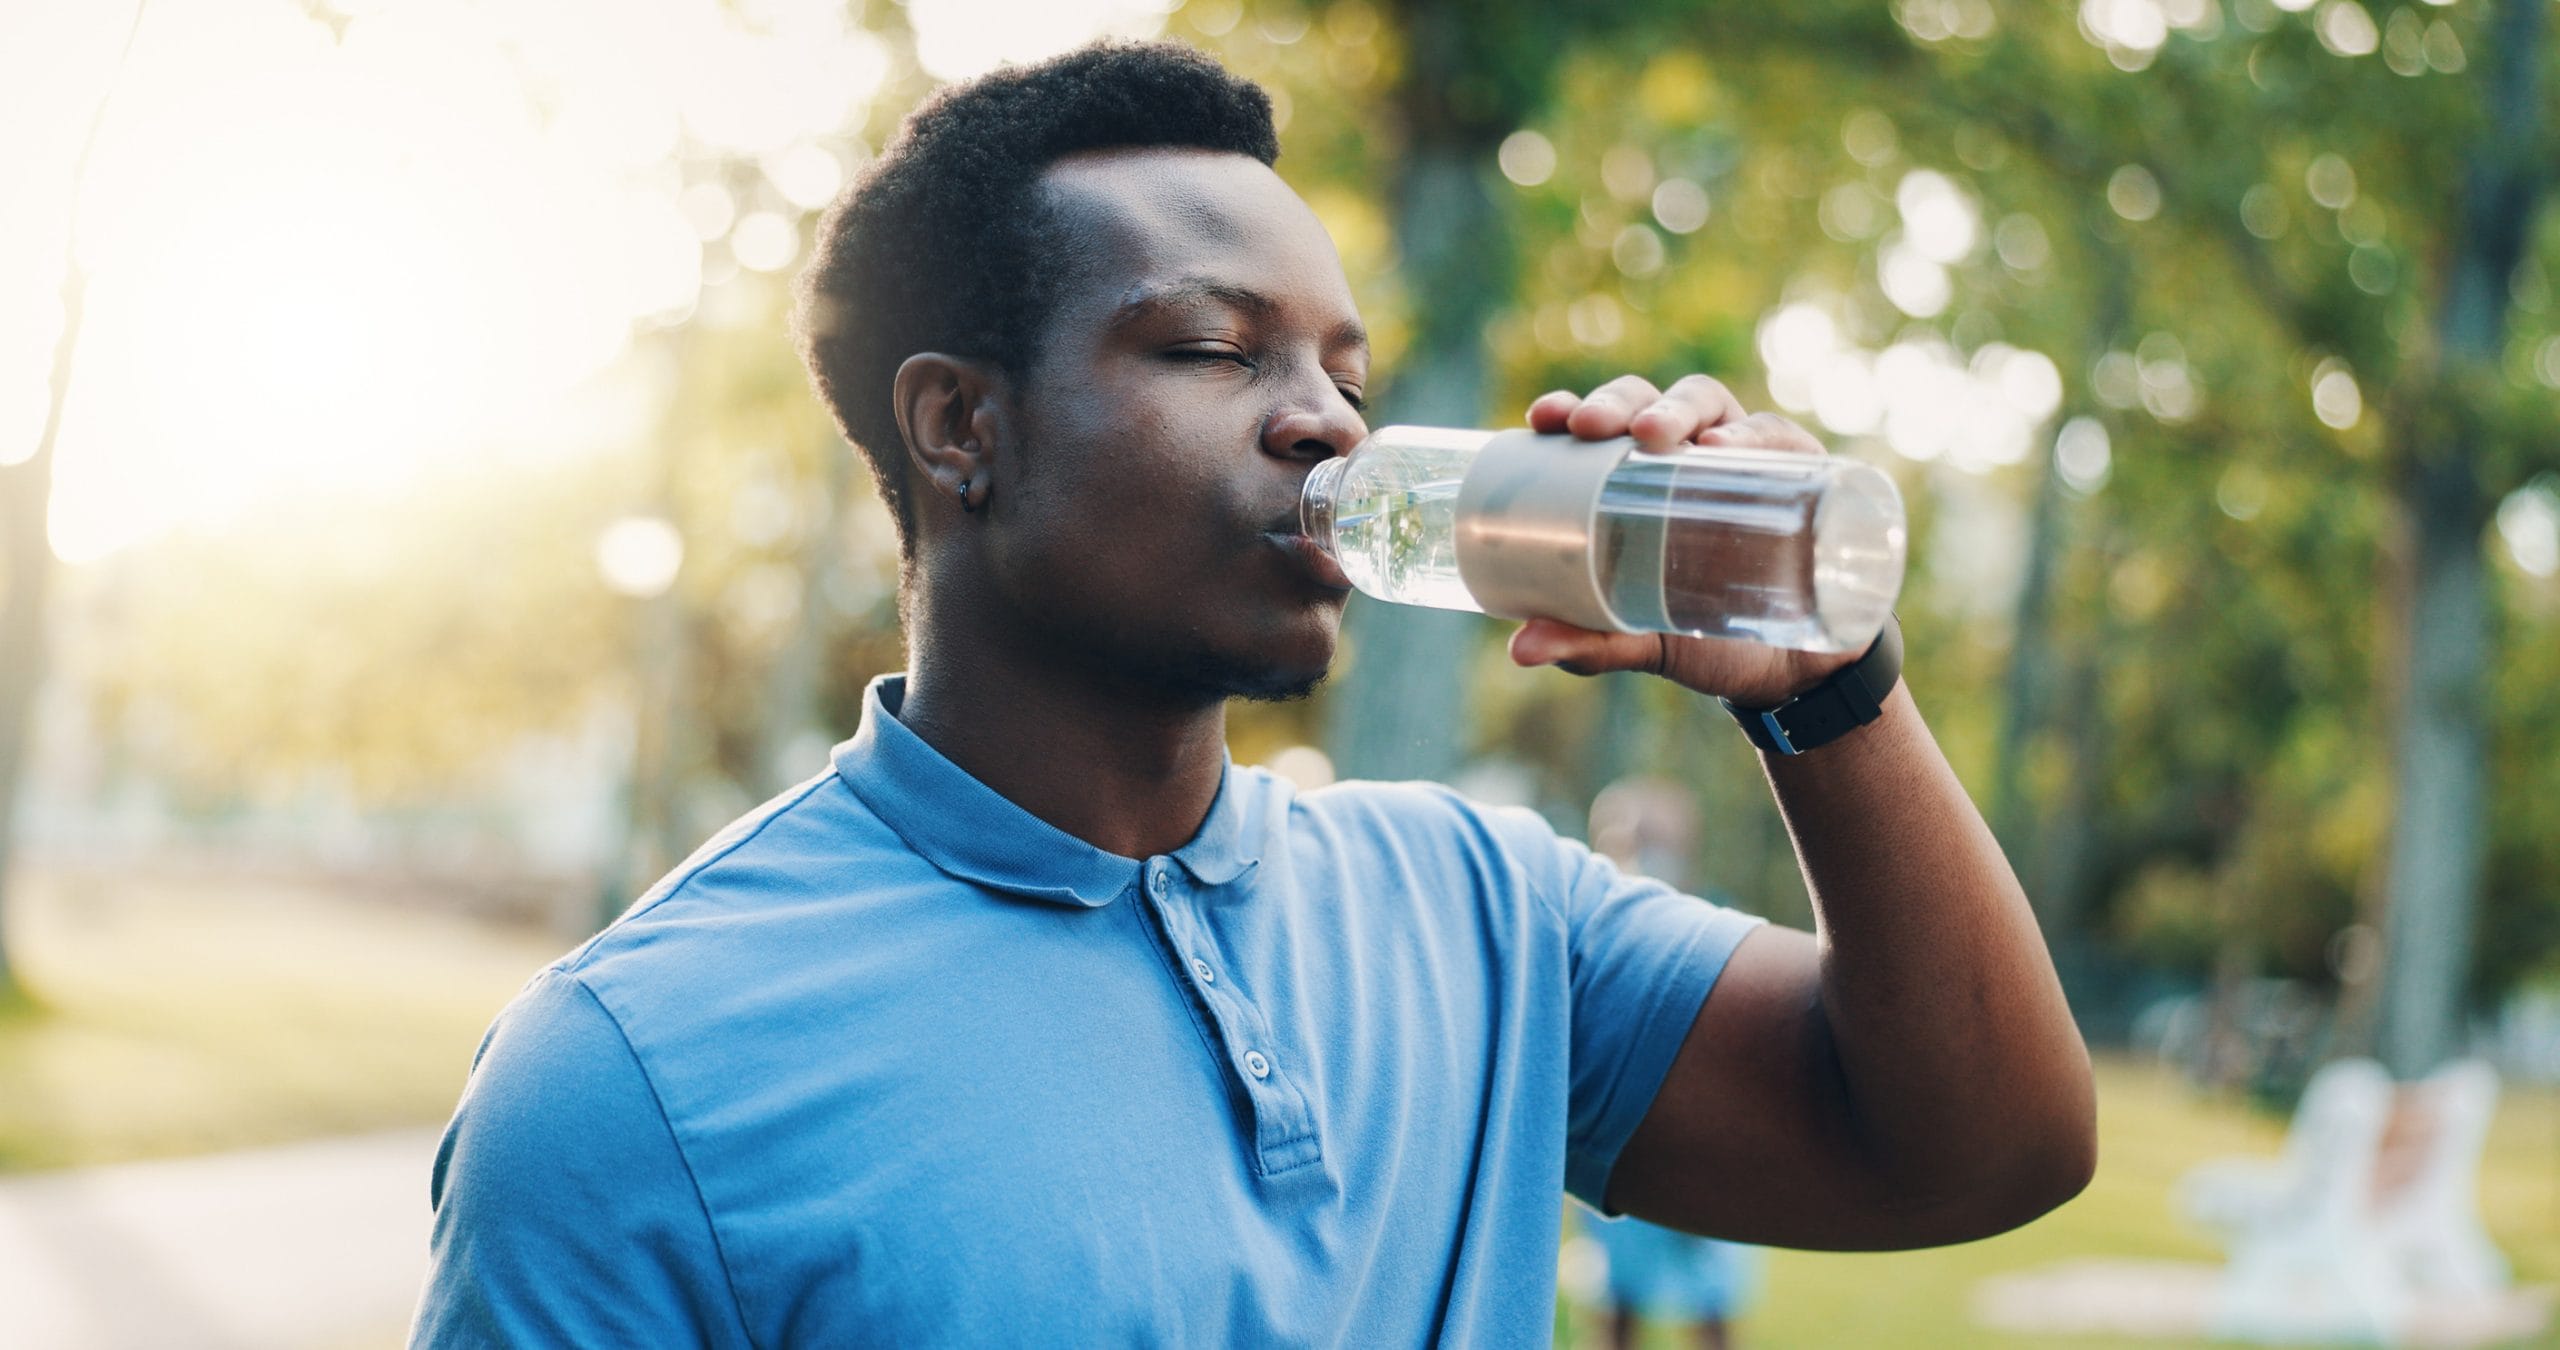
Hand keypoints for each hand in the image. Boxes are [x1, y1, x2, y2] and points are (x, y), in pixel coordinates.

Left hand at [1509, 374, 1858, 707]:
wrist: (1794, 671)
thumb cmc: (1707, 639)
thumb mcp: (1643, 642)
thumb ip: (1589, 644)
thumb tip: (1521, 649)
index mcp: (1638, 481)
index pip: (1599, 428)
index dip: (1569, 409)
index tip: (1542, 418)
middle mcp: (1687, 457)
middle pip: (1646, 404)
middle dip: (1617, 403)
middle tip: (1590, 428)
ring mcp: (1744, 458)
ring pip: (1706, 404)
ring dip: (1675, 407)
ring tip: (1653, 433)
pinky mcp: (1800, 471)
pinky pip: (1777, 438)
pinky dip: (1750, 435)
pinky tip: (1722, 447)